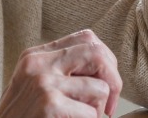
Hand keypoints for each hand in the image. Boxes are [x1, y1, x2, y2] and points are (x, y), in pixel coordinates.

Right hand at [0, 29, 122, 117]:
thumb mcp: (33, 85)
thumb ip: (60, 70)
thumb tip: (104, 67)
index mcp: (35, 55)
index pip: (86, 38)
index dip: (106, 60)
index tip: (105, 83)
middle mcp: (38, 64)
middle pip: (97, 53)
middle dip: (114, 80)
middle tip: (110, 106)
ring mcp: (43, 83)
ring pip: (100, 89)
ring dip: (98, 111)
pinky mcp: (49, 105)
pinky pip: (91, 114)